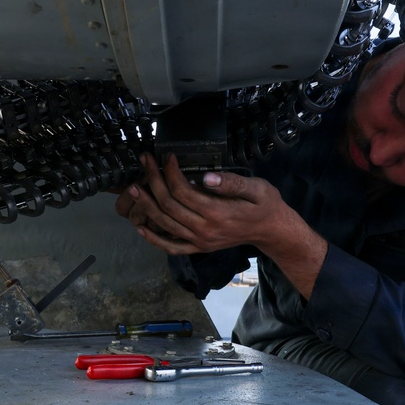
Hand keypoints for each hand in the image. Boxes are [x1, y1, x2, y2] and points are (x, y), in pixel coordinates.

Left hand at [119, 153, 287, 255]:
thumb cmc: (265, 205)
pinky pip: (172, 247)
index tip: (166, 156)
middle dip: (153, 181)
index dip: (170, 172)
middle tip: (145, 162)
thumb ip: (232, 182)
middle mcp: (205, 230)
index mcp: (218, 213)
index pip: (183, 191)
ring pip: (165, 224)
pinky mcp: (199, 247)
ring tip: (133, 188)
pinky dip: (154, 239)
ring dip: (146, 205)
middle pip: (169, 206)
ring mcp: (200, 241)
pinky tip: (141, 228)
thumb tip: (207, 177)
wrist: (271, 230)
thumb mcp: (257, 188)